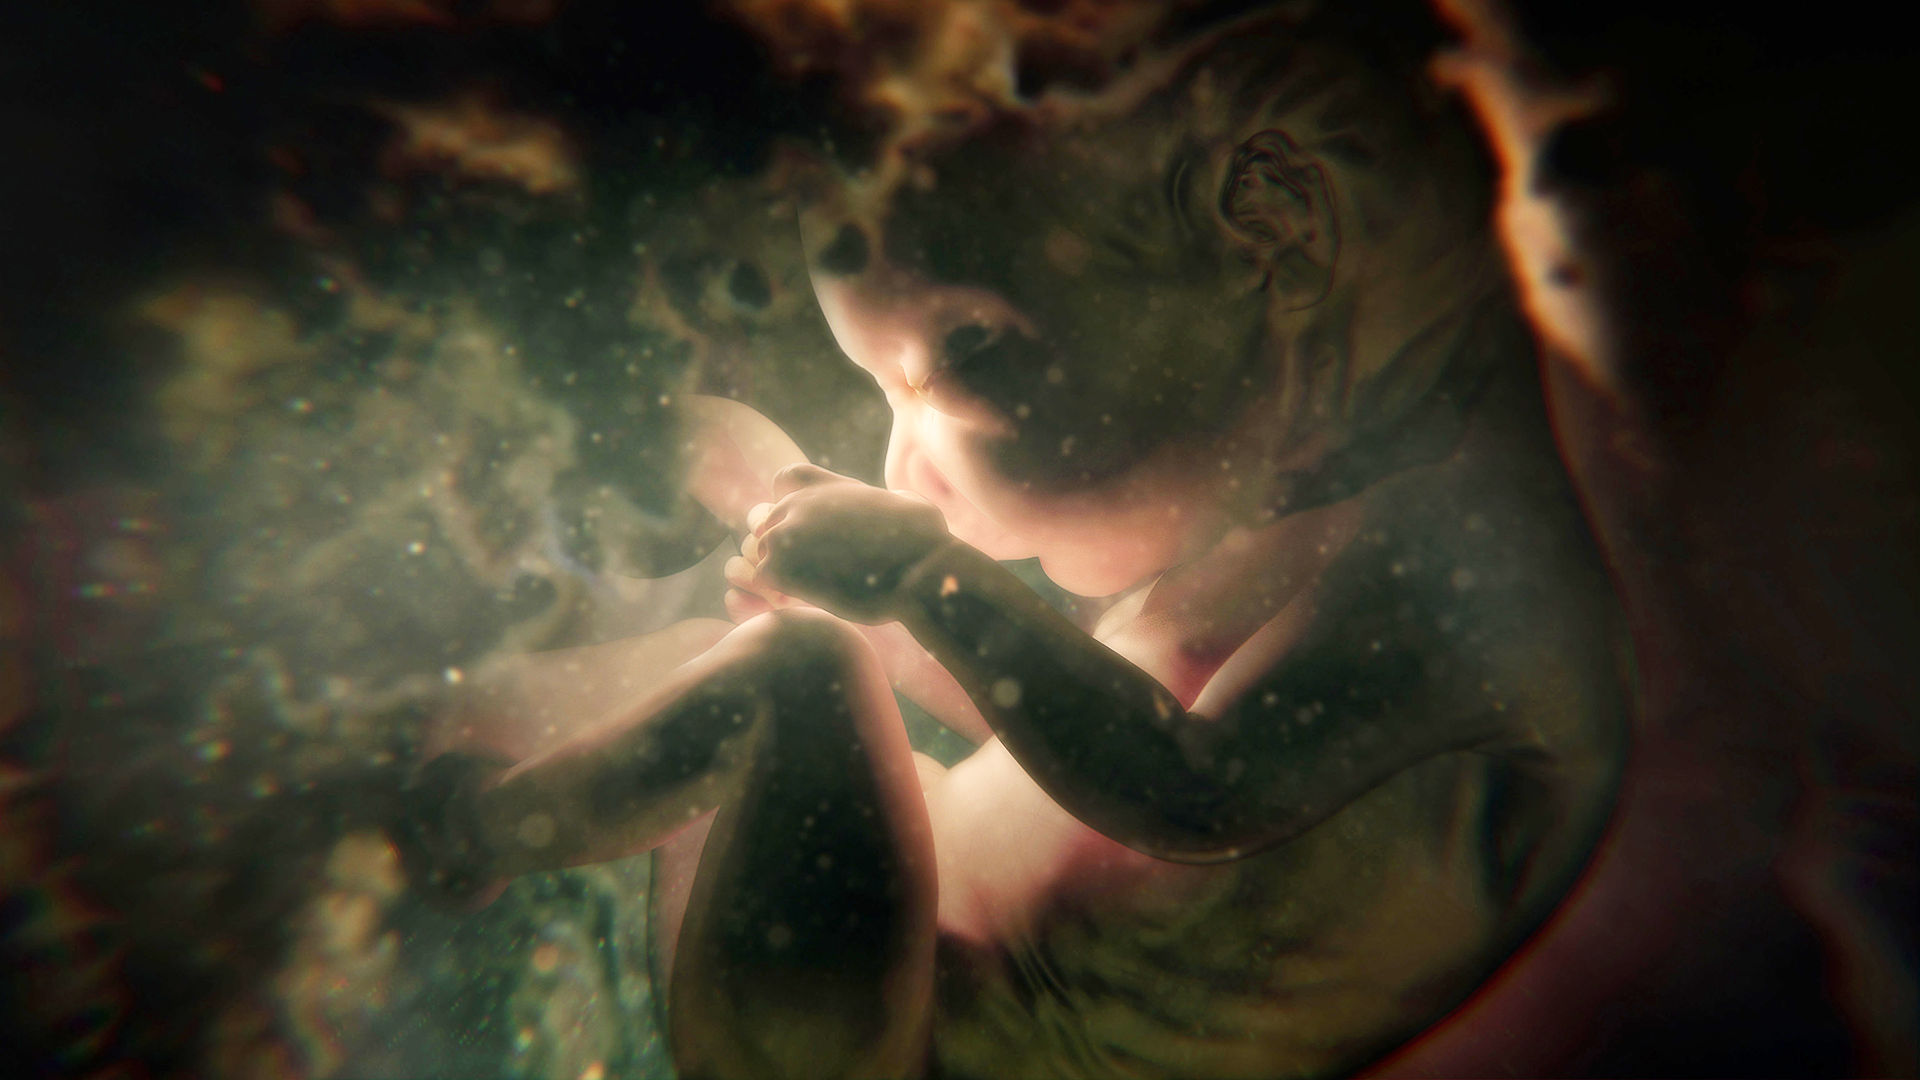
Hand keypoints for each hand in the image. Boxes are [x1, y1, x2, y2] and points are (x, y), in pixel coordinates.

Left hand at [735, 463, 950, 622]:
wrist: (920, 569)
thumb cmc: (927, 541)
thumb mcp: (910, 502)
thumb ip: (890, 498)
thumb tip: (897, 502)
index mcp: (829, 486)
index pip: (785, 479)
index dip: (790, 503)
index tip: (807, 526)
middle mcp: (801, 503)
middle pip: (766, 520)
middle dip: (784, 545)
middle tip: (811, 571)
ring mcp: (787, 533)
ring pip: (761, 552)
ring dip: (782, 571)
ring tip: (811, 590)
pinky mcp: (782, 567)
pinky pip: (762, 580)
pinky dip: (780, 593)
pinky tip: (808, 602)